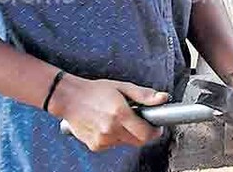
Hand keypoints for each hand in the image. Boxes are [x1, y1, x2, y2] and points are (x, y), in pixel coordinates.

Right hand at [49, 74, 167, 151]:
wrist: (69, 99)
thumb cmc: (94, 91)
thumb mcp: (122, 87)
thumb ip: (144, 95)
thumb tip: (163, 98)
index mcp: (120, 114)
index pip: (147, 133)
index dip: (155, 131)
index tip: (157, 126)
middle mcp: (111, 130)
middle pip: (139, 141)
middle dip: (143, 132)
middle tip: (140, 120)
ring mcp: (102, 140)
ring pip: (126, 142)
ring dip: (128, 133)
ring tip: (119, 118)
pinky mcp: (95, 146)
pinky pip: (113, 144)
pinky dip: (115, 136)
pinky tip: (107, 124)